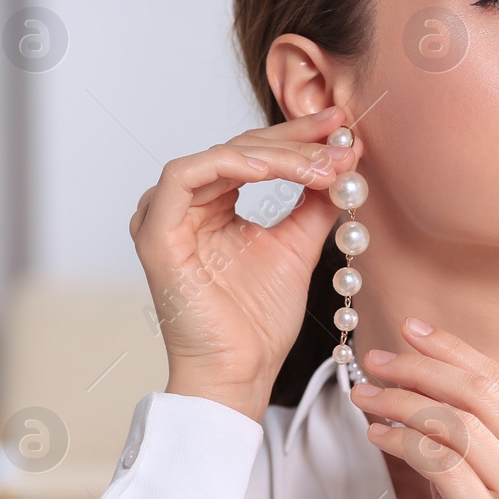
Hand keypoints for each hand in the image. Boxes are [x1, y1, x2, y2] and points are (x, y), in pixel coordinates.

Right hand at [130, 105, 362, 421]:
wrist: (239, 371)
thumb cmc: (257, 322)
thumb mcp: (297, 247)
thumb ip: (315, 203)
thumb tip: (343, 160)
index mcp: (212, 206)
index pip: (256, 155)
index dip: (299, 136)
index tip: (341, 126)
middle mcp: (186, 206)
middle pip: (240, 149)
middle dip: (295, 142)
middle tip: (339, 142)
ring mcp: (165, 216)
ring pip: (219, 157)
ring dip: (274, 156)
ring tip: (319, 166)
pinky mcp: (155, 232)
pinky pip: (184, 177)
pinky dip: (227, 165)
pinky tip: (269, 170)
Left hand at [349, 318, 498, 498]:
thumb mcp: (483, 484)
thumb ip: (467, 436)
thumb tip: (418, 379)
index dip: (453, 349)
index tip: (410, 329)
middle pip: (482, 394)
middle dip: (422, 368)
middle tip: (374, 359)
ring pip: (460, 425)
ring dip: (403, 402)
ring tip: (363, 397)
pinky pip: (444, 467)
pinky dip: (405, 441)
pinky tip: (377, 435)